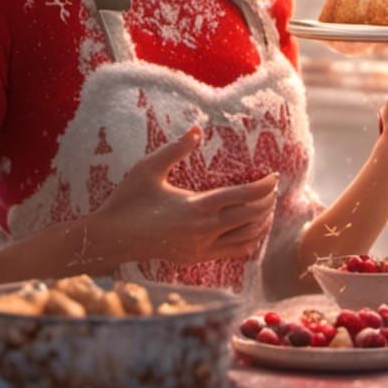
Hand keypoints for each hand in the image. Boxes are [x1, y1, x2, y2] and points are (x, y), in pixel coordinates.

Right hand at [94, 126, 278, 264]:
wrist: (113, 238)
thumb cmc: (129, 200)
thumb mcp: (149, 168)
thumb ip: (176, 148)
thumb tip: (197, 129)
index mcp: (197, 207)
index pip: (243, 196)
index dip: (263, 186)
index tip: (274, 176)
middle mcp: (205, 230)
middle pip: (252, 217)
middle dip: (268, 203)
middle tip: (274, 189)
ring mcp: (202, 248)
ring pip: (247, 238)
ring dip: (262, 223)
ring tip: (268, 209)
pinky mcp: (196, 259)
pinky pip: (233, 252)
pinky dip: (249, 241)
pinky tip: (251, 232)